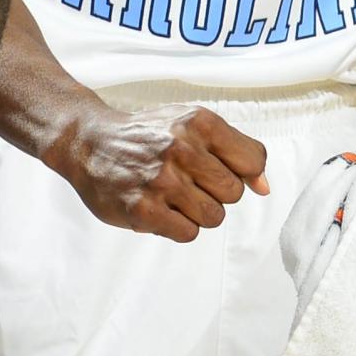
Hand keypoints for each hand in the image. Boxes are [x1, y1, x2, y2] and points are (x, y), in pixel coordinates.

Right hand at [45, 99, 267, 240]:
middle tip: (189, 181)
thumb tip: (264, 188)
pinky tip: (161, 208)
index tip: (219, 169)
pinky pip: (188, 233)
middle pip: (234, 193)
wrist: (90, 142)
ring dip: (198, 212)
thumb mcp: (193, 125)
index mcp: (199, 122)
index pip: (253, 160)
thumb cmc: (149, 135)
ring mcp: (161, 180)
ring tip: (174, 195)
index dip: (242, 172)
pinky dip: (179, 226)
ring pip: (214, 217)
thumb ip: (235, 150)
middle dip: (216, 193)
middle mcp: (181, 148)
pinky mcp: (143, 209)